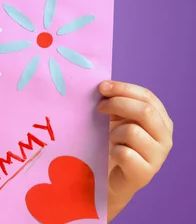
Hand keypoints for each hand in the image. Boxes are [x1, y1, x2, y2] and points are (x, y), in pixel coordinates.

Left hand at [97, 80, 172, 220]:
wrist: (108, 178)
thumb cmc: (113, 143)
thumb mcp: (117, 119)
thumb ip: (117, 103)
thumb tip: (103, 86)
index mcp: (161, 120)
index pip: (147, 97)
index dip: (124, 88)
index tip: (102, 87)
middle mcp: (165, 138)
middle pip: (145, 111)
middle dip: (118, 104)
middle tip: (100, 107)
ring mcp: (158, 157)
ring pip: (133, 131)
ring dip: (114, 132)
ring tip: (110, 139)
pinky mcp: (145, 173)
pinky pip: (124, 153)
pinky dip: (112, 150)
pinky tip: (112, 154)